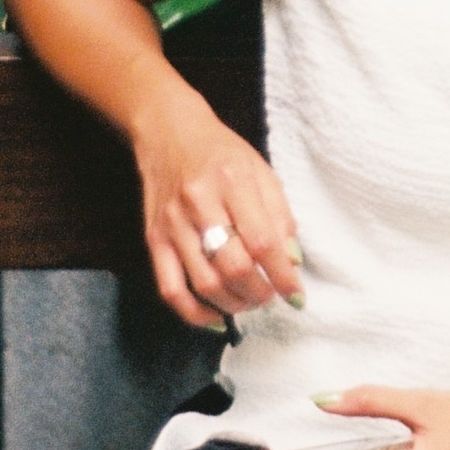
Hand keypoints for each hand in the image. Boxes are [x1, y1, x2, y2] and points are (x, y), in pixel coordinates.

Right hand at [132, 92, 303, 329]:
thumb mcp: (261, 171)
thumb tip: (291, 263)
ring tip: (250, 301)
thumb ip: (280, 216)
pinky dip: (194, 313)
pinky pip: (170, 289)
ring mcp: (172, 224)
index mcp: (232, 181)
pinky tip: (216, 316)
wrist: (168, 132)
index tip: (296, 293)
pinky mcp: (153, 239)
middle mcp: (199, 203)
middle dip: (260, 293)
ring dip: (234, 304)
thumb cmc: (222, 153)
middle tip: (272, 296)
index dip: (283, 275)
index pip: (263, 241)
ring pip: (205, 283)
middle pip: (233, 266)